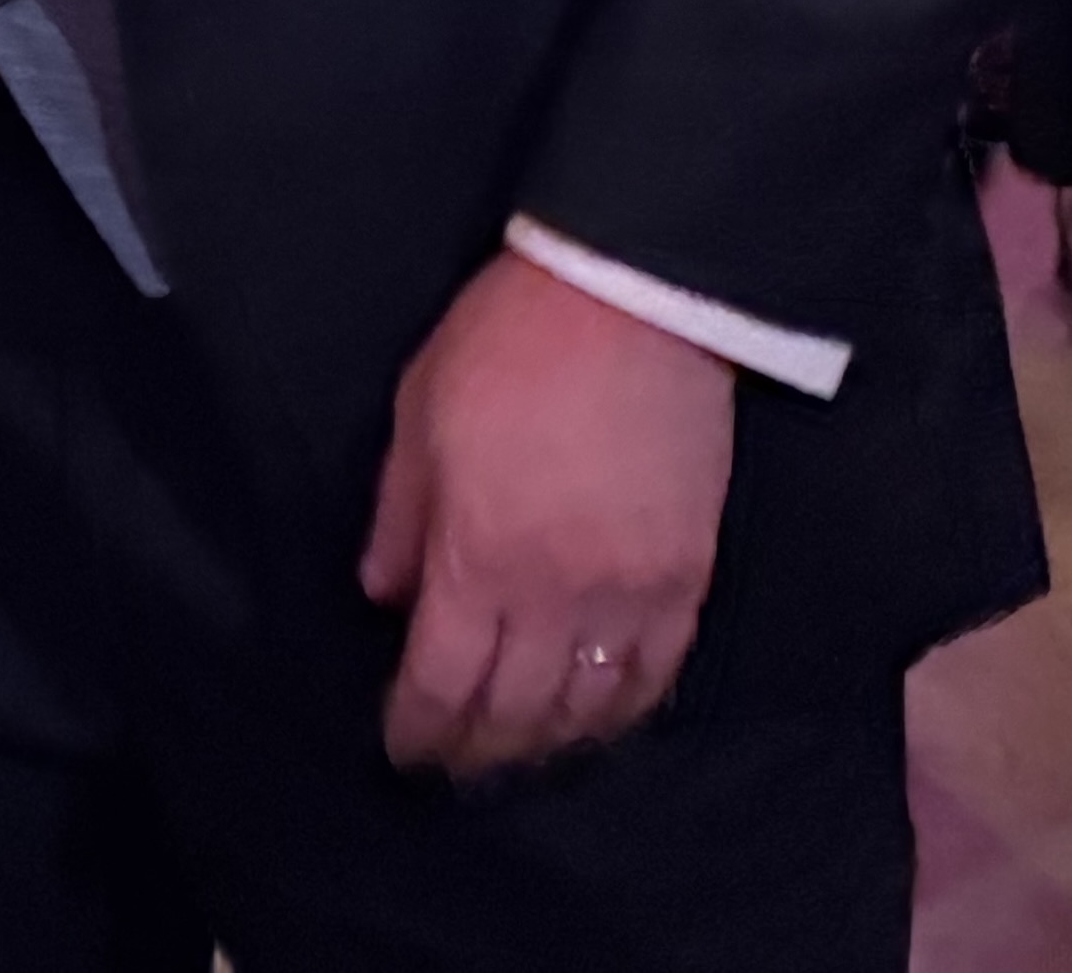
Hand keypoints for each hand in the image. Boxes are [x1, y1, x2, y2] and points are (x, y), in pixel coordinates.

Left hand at [360, 248, 733, 776]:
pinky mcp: (689, 579)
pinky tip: (596, 722)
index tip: (401, 750)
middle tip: (451, 767)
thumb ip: (400, 517)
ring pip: (590, 708)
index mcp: (481, 551)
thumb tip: (382, 596)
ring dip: (547, 743)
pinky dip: (622, 713)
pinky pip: (657, 677)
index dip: (419, 726)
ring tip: (514, 755)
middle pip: (516, 709)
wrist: (634, 305)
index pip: (444, 676)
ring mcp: (633, 592)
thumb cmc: (506, 345)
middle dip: (477, 749)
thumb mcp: (418, 415)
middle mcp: (559, 591)